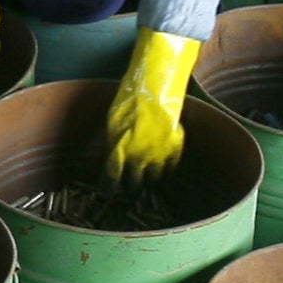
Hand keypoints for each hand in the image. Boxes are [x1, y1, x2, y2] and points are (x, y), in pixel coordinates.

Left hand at [105, 30, 199, 184]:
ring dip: (149, 183)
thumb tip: (114, 156)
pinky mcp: (175, 150)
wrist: (155, 88)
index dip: (109, 188)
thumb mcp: (113, 123)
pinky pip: (170, 170)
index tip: (107, 194)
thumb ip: (114, 143)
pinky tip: (163, 175)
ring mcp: (158, 156)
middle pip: (134, 184)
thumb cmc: (128, 101)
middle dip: (130, 188)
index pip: (112, 178)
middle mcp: (138, 158)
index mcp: (119, 151)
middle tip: (129, 189)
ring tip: (147, 184)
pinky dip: (166, 174)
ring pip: (154, 180)